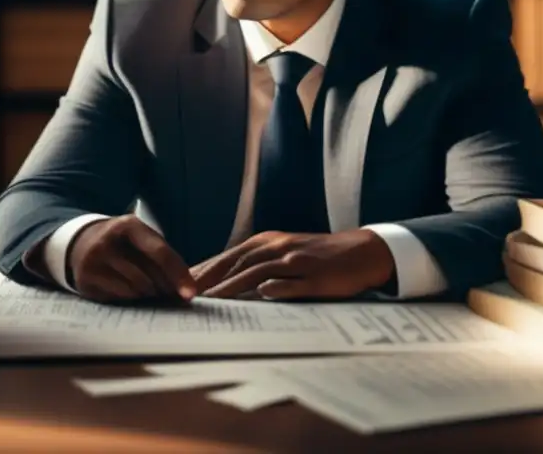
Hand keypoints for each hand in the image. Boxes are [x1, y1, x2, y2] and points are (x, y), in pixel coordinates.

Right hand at [68, 215, 196, 303]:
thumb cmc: (123, 245)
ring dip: (148, 295)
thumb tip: (185, 289)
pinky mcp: (86, 279)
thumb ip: (162, 257)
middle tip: (170, 294)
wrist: (81, 243)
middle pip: (148, 276)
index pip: (160, 252)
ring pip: (134, 290)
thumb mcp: (141, 239)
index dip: (178, 274)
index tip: (190, 294)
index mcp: (129, 225)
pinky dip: (130, 298)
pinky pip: (119, 297)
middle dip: (163, 289)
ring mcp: (94, 261)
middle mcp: (108, 240)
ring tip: (150, 291)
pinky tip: (130, 292)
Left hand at [190, 229, 394, 299]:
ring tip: (212, 301)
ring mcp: (297, 262)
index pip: (229, 256)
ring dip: (233, 286)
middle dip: (211, 278)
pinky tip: (260, 296)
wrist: (360, 252)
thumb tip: (224, 278)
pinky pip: (293, 284)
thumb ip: (257, 262)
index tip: (182, 282)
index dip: (206, 269)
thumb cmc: (318, 255)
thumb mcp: (284, 251)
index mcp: (268, 241)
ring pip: (259, 273)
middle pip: (238, 262)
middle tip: (187, 294)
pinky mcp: (316, 278)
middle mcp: (279, 248)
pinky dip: (275, 288)